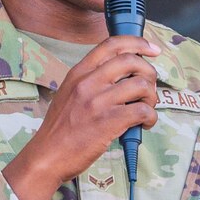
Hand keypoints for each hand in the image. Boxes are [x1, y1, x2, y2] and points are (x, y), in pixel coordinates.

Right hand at [3, 35, 160, 199]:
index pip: (112, 45)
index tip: (152, 49)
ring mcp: (98, 101)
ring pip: (142, 85)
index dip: (137, 43)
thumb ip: (91, 80)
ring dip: (151, 98)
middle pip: (132, 61)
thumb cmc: (60, 129)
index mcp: (79, 72)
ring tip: (145, 109)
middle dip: (150, 73)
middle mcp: (88, 82)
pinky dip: (150, 117)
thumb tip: (122, 75)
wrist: (47, 156)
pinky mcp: (108, 122)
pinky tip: (144, 124)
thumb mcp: (68, 94)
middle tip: (149, 89)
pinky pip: (143, 110)